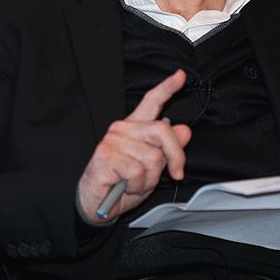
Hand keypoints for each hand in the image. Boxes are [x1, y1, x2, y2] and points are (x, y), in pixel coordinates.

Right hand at [77, 70, 191, 224]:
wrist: (96, 203)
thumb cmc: (122, 184)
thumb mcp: (153, 168)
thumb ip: (167, 149)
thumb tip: (184, 130)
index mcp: (135, 127)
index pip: (152, 102)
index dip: (167, 88)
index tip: (180, 76)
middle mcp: (123, 129)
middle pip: (163, 131)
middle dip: (176, 156)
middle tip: (175, 173)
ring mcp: (113, 140)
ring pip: (153, 157)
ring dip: (150, 178)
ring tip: (134, 182)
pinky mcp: (106, 155)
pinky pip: (137, 171)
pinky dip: (137, 185)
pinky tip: (124, 186)